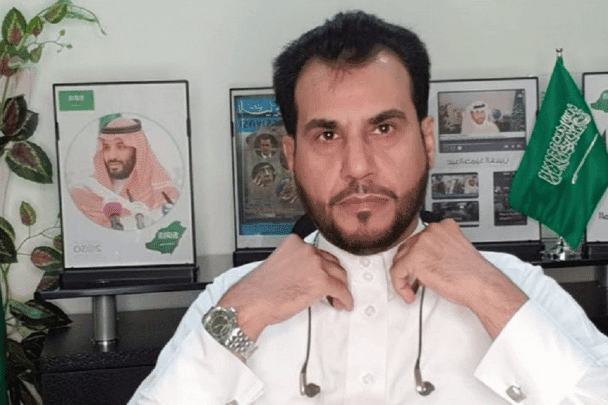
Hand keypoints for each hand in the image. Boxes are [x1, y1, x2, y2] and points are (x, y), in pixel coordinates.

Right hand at [218, 234, 353, 339]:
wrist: (250, 303)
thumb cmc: (259, 290)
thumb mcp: (278, 265)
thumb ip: (296, 264)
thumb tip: (308, 274)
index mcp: (294, 243)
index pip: (319, 252)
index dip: (324, 267)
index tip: (325, 275)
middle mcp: (306, 250)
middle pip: (332, 262)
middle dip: (335, 277)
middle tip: (334, 289)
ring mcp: (315, 264)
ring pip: (340, 276)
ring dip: (341, 288)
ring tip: (337, 299)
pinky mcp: (321, 282)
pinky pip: (341, 290)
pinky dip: (345, 299)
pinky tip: (343, 304)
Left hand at [389, 219, 527, 338]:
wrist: (481, 285)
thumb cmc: (474, 275)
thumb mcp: (455, 252)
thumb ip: (438, 251)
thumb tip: (423, 261)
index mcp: (443, 227)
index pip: (419, 239)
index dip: (417, 256)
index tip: (419, 268)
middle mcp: (431, 231)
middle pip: (407, 248)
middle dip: (408, 266)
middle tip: (414, 281)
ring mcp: (422, 243)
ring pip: (399, 260)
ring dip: (404, 277)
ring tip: (412, 289)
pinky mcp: (414, 258)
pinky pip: (396, 272)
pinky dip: (400, 286)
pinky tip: (409, 294)